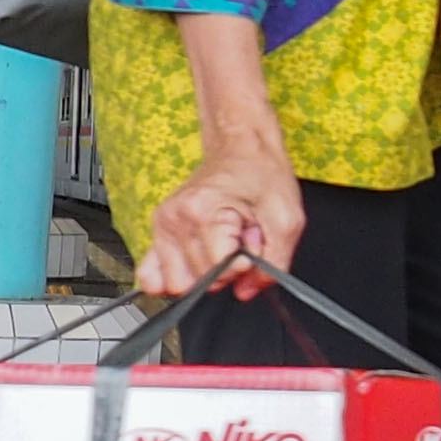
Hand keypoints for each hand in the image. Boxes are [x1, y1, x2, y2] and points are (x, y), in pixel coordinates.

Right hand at [136, 12, 299, 296]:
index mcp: (203, 211)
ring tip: (222, 243)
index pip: (221, 270)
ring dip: (207, 272)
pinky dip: (175, 277)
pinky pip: (152, 276)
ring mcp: (162, 226)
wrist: (242, 149)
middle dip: (228, 267)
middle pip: (200, 281)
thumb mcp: (287, 218)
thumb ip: (274, 263)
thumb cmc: (262, 175)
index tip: (252, 236)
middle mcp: (175, 219)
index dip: (246, 262)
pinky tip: (195, 263)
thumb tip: (248, 291)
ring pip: (179, 284)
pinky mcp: (158, 233)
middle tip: (240, 237)